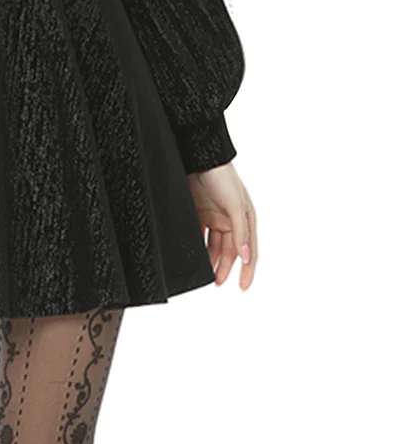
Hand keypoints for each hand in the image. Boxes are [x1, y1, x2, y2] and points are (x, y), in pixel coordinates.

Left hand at [187, 161, 256, 290]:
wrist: (199, 156)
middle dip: (224, 268)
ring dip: (211, 260)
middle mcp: (232, 221)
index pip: (248, 252)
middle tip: (216, 282)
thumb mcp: (234, 204)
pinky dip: (199, 247)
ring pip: (215, 246)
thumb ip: (240, 232)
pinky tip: (195, 256)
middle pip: (230, 251)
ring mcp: (216, 217)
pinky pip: (201, 235)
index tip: (241, 288)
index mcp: (245, 219)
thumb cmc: (222, 177)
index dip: (246, 271)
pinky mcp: (200, 213)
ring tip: (205, 273)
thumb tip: (246, 258)